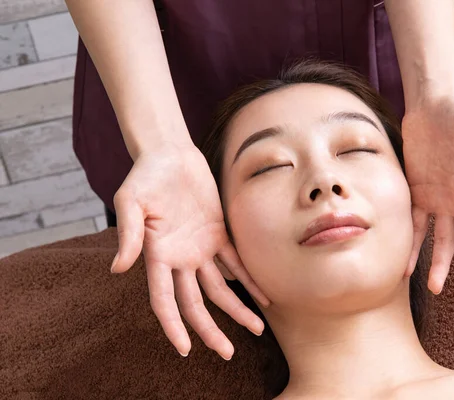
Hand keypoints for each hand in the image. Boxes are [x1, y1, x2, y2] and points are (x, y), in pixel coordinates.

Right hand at [110, 142, 269, 358]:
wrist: (170, 154)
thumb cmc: (145, 176)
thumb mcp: (130, 201)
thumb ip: (128, 234)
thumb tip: (118, 269)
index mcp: (157, 256)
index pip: (164, 301)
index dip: (173, 326)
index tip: (184, 350)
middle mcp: (179, 259)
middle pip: (196, 304)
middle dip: (210, 330)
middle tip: (228, 354)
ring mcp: (200, 248)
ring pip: (220, 288)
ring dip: (237, 309)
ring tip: (258, 329)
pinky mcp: (218, 233)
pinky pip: (236, 262)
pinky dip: (250, 279)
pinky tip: (264, 296)